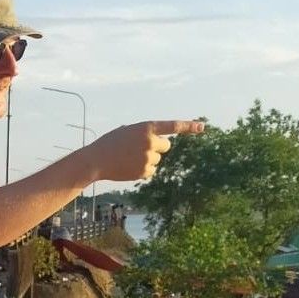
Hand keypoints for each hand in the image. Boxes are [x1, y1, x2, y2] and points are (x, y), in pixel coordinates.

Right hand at [82, 120, 203, 182]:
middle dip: (157, 147)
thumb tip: (159, 144)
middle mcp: (151, 142)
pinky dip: (143, 169)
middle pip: (166, 145)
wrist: (95, 160)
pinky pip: (151, 170)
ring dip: (147, 158)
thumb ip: (145, 134)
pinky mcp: (146, 171)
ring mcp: (149, 157)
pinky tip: (128, 167)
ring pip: (157, 159)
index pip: (173, 126)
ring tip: (128, 158)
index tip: (202, 127)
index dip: (189, 126)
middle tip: (140, 148)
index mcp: (146, 128)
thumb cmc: (109, 143)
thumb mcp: (127, 131)